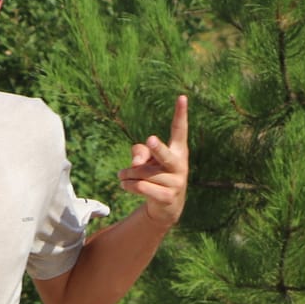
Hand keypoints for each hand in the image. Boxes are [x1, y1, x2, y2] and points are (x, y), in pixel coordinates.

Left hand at [118, 94, 187, 227]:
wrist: (166, 207)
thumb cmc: (156, 175)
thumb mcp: (148, 160)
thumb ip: (140, 152)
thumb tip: (137, 162)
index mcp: (178, 151)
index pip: (180, 130)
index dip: (181, 114)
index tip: (182, 97)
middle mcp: (180, 165)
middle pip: (164, 155)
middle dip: (156, 149)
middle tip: (150, 140)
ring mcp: (176, 183)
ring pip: (142, 173)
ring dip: (127, 174)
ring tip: (123, 176)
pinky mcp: (167, 197)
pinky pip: (141, 187)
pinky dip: (128, 185)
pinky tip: (125, 185)